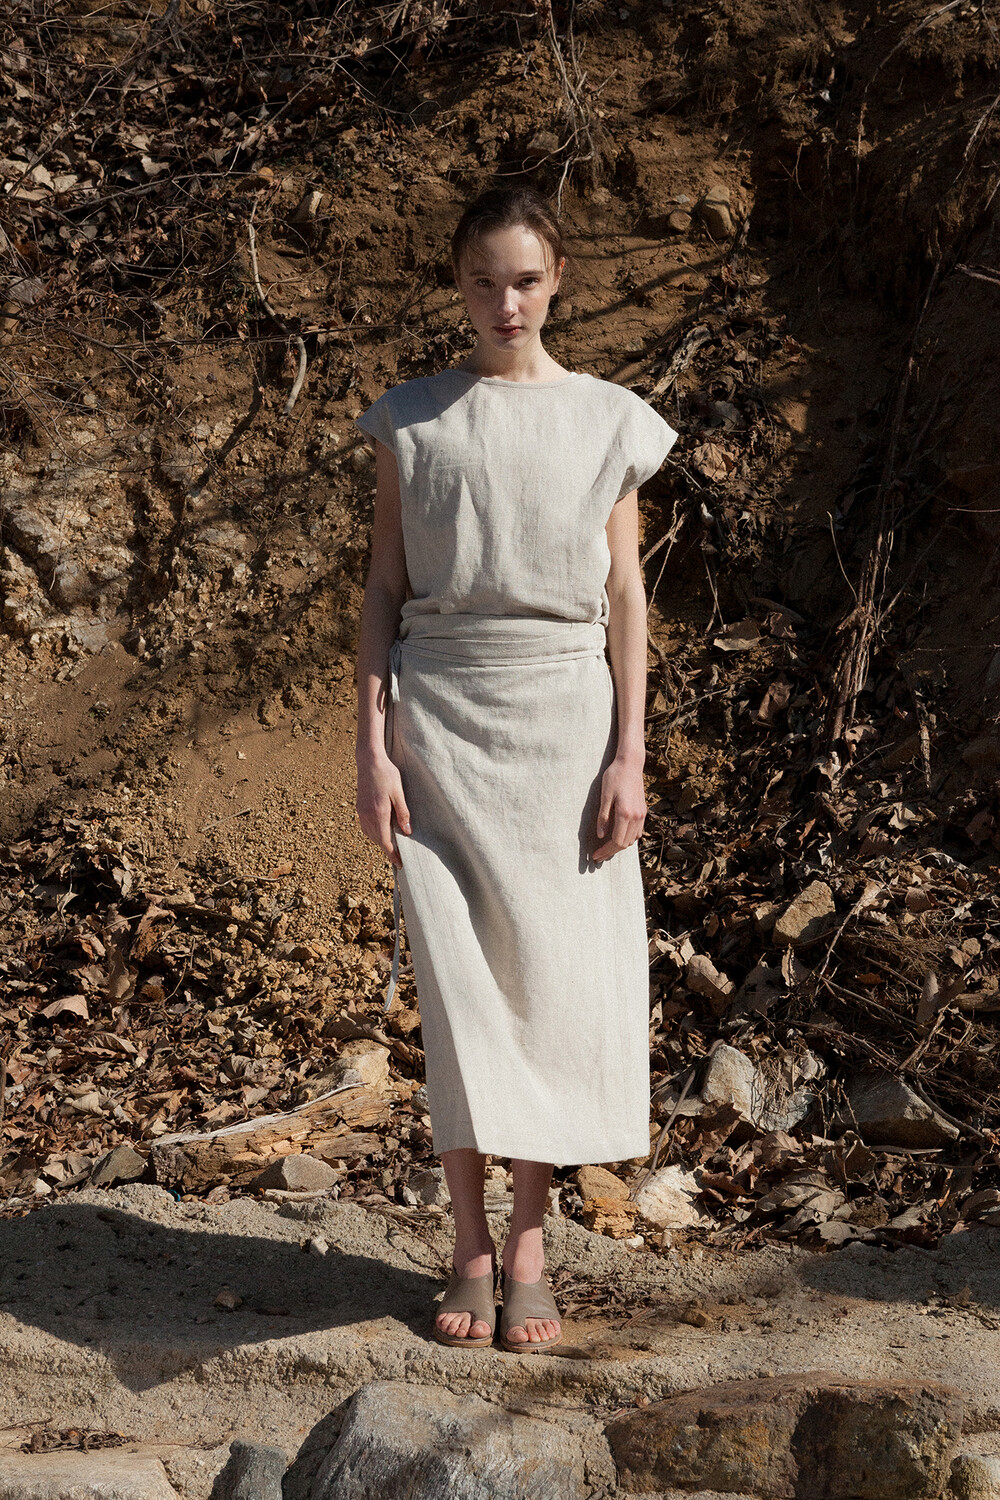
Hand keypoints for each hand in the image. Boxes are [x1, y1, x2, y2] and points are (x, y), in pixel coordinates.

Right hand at [356, 752, 410, 868]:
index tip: (399, 864)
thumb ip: (403, 813)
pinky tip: (380, 830)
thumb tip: (407, 832)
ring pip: (369, 834)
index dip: (392, 854)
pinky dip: (372, 832)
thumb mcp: (399, 793)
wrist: (369, 760)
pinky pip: (365, 826)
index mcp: (379, 813)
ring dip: (379, 841)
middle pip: (376, 840)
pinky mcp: (359, 806)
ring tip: (391, 844)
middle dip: (386, 849)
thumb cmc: (387, 774)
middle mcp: (367, 815)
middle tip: (399, 856)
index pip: (384, 841)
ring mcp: (361, 811)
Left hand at [592, 756, 645, 862]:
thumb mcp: (604, 796)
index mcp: (625, 814)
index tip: (595, 855)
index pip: (616, 841)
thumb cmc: (614, 777)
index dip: (605, 851)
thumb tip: (601, 836)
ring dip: (620, 846)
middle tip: (598, 856)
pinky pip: (637, 831)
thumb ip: (603, 818)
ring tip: (606, 848)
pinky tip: (618, 836)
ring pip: (633, 839)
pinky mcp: (643, 811)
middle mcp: (636, 817)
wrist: (630, 764)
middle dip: (611, 852)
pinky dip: (628, 838)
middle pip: (625, 844)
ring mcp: (642, 814)